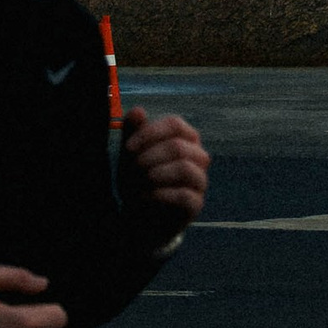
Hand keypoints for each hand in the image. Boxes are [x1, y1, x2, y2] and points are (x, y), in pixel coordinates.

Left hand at [119, 113, 209, 235]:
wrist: (139, 217)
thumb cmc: (139, 180)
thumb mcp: (131, 154)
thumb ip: (133, 131)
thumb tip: (139, 110)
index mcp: (185, 138)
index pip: (175, 124)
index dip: (150, 133)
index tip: (128, 148)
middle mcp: (197, 157)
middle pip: (179, 146)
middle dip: (150, 158)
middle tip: (132, 171)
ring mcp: (199, 181)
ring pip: (185, 169)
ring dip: (155, 175)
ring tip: (139, 184)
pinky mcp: (196, 204)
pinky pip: (184, 195)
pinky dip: (160, 195)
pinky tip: (145, 197)